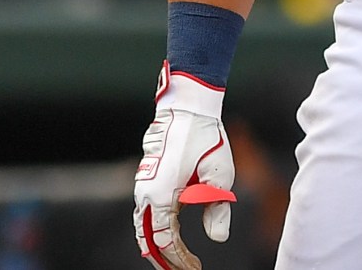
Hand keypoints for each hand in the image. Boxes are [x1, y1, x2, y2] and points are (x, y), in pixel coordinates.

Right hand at [134, 65, 236, 269]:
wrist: (186, 109)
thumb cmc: (205, 139)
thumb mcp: (220, 175)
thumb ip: (218, 209)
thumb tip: (218, 239)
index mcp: (162, 196)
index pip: (166, 241)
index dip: (179, 259)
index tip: (194, 268)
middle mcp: (146, 193)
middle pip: (147, 239)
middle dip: (163, 259)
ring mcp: (142, 185)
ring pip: (141, 227)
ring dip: (155, 245)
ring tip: (174, 260)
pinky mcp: (146, 178)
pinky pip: (143, 212)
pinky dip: (152, 228)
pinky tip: (165, 234)